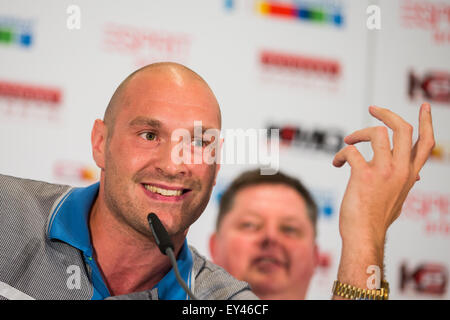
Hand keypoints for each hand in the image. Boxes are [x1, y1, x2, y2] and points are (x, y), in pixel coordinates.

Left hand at [333, 103, 434, 246]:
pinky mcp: (364, 175)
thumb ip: (405, 185)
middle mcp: (400, 170)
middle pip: (403, 129)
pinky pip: (351, 151)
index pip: (426, 144)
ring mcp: (384, 172)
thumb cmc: (376, 221)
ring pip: (377, 133)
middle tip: (373, 109)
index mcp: (409, 175)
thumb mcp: (399, 201)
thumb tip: (415, 178)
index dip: (427, 122)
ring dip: (358, 133)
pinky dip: (340, 154)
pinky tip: (336, 163)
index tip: (423, 107)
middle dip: (387, 114)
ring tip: (348, 142)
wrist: (363, 236)